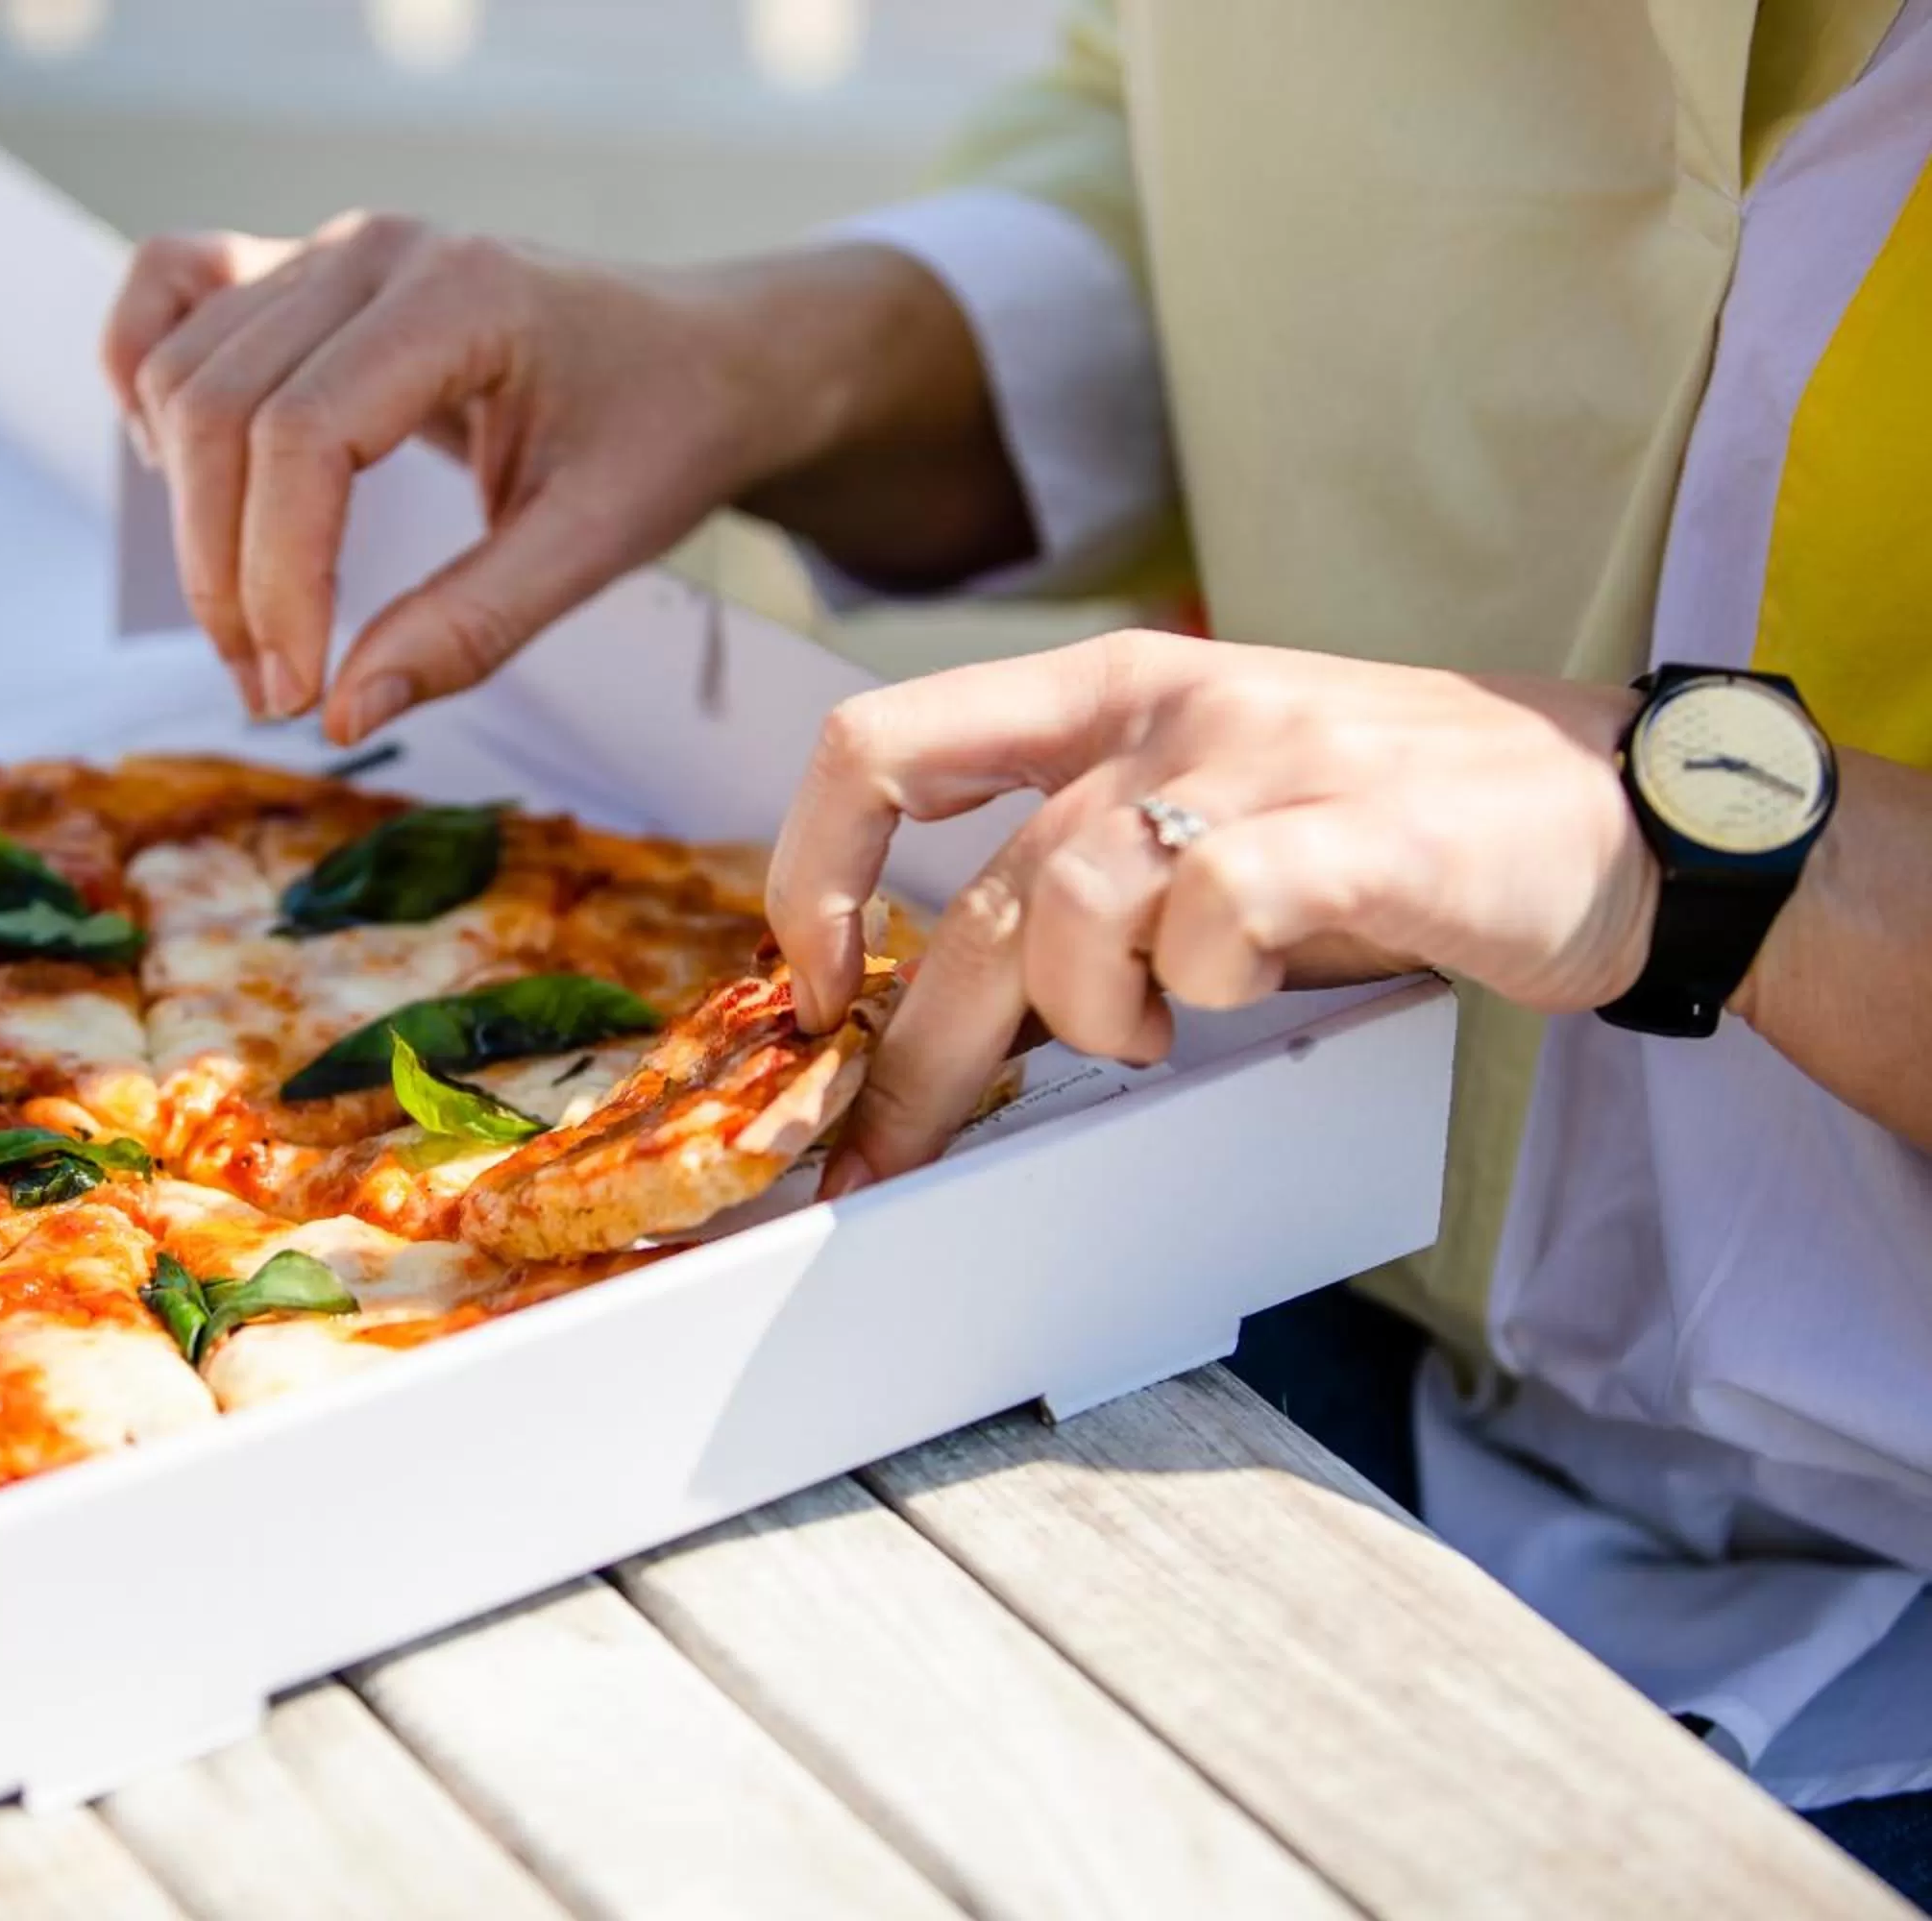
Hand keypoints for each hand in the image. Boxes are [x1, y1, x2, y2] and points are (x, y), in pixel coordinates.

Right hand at [100, 216, 1024, 742]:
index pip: (304, 435)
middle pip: (218, 407)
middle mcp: (375, 253)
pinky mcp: (304, 272)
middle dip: (221, 569)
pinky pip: (171, 294)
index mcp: (460, 296)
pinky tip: (181, 481)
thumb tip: (340, 713)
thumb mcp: (597, 543)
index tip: (293, 691)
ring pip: (179, 369)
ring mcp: (330, 251)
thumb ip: (471, 627)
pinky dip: (145, 382)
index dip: (277, 576)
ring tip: (249, 627)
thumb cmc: (662, 433)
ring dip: (186, 512)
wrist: (704, 354)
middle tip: (270, 688)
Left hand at [765, 630, 1657, 1190]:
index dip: (810, 873)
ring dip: (1092, 1019)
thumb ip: (1076, 884)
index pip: (884, 747)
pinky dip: (1205, 985)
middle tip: (896, 1156)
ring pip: (1070, 910)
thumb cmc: (1388, 827)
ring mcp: (1261, 759)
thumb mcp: (1202, 821)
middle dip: (921, 1061)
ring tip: (1159, 1033)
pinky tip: (1242, 994)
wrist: (1615, 810)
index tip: (807, 989)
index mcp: (1107, 694)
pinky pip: (1212, 917)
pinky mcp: (1358, 828)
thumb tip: (938, 1017)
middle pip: (977, 897)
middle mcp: (1167, 711)